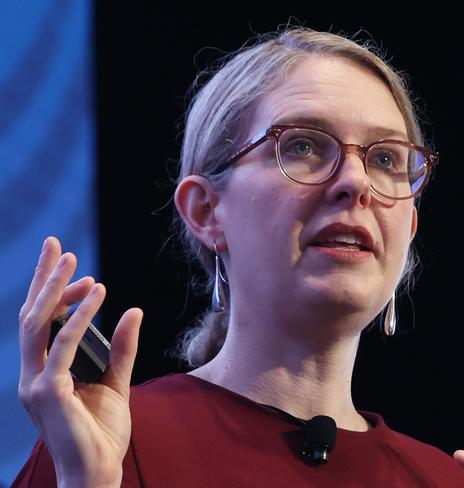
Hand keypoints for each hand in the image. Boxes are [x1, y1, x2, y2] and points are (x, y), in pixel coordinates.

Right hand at [18, 237, 142, 487]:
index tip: (75, 266)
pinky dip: (78, 318)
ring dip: (56, 289)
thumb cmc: (102, 432)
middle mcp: (32, 374)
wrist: (98, 472)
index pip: (41, 322)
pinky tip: (97, 295)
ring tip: (76, 261)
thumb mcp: (116, 381)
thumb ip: (121, 348)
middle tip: (58, 244)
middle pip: (32, 315)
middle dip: (44, 278)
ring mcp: (36, 383)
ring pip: (38, 325)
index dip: (53, 290)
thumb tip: (133, 311)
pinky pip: (62, 346)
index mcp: (44, 371)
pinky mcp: (49, 392)